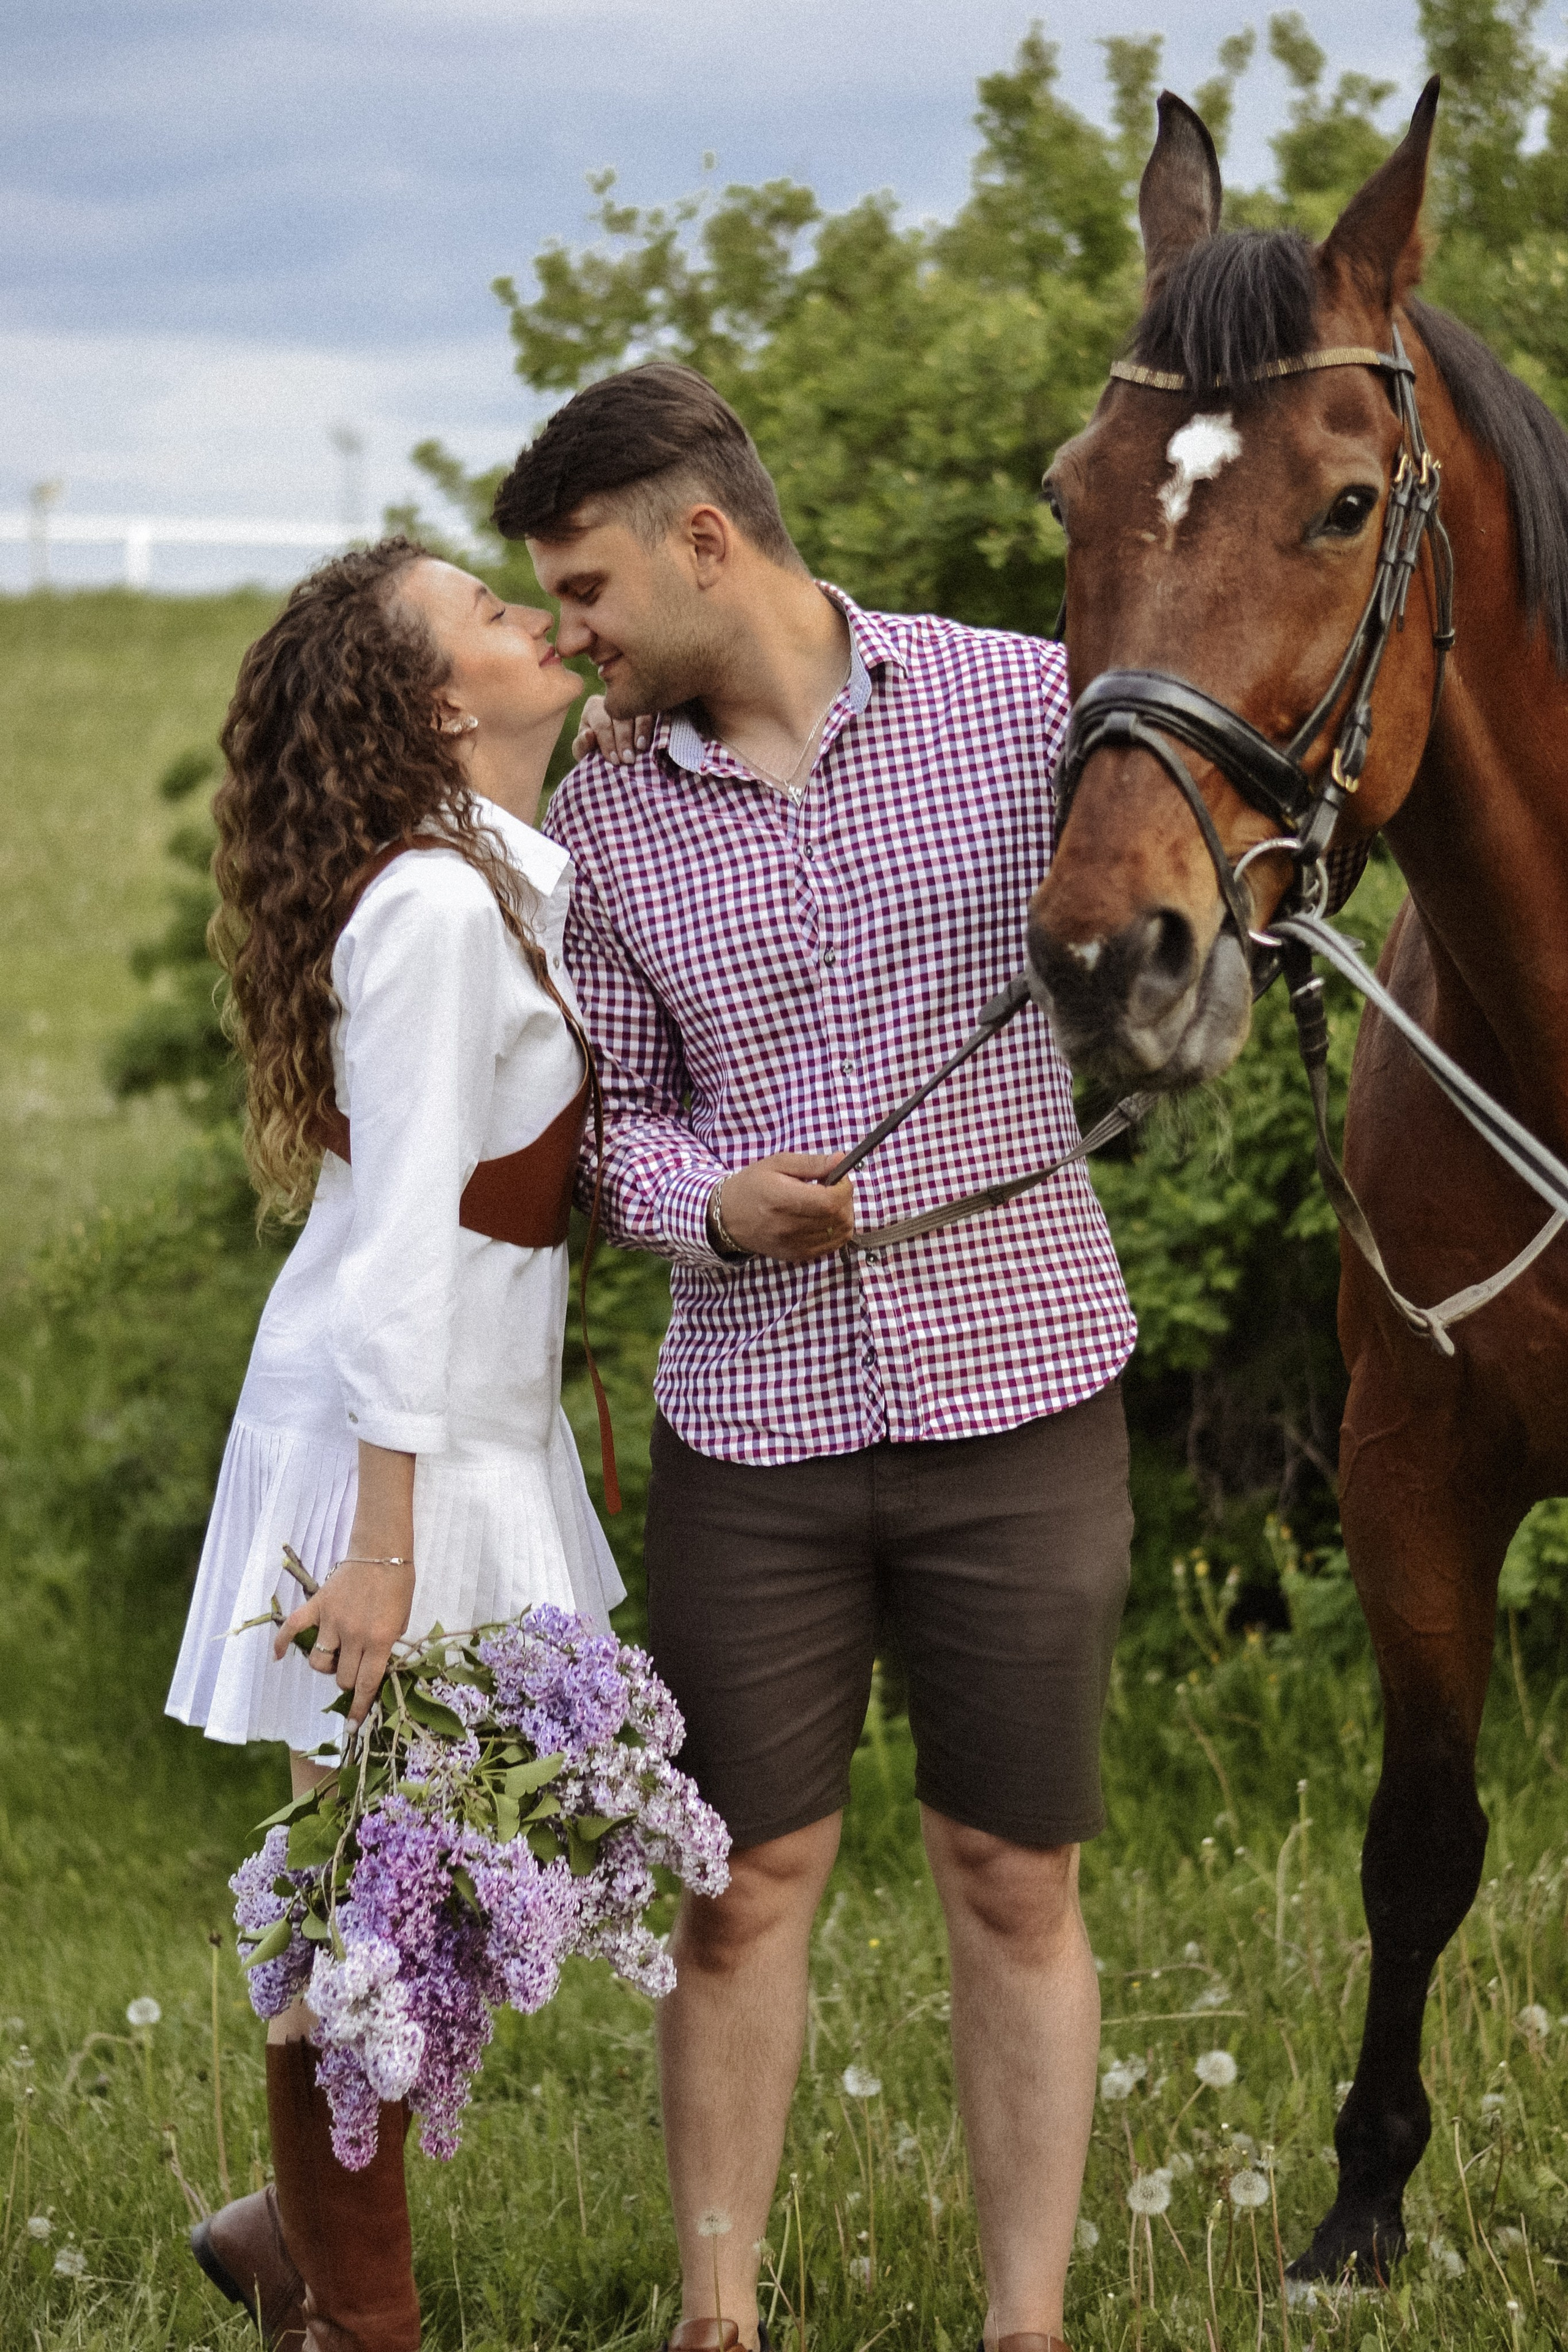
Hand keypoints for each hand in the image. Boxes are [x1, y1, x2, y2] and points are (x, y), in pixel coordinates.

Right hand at [276, 1558, 415, 1726]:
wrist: (382, 1550)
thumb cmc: (398, 1585)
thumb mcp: (401, 1620)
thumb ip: (385, 1646)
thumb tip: (371, 1667)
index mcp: (379, 1639)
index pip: (366, 1683)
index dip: (359, 1708)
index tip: (353, 1726)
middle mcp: (353, 1634)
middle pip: (342, 1677)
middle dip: (348, 1680)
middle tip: (354, 1666)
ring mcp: (332, 1620)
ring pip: (320, 1661)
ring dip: (327, 1665)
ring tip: (337, 1655)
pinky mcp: (317, 1606)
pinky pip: (292, 1628)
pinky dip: (282, 1643)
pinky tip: (278, 1657)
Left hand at [572, 694, 653, 764]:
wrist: (615, 752)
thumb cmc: (597, 751)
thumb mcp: (584, 751)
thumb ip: (582, 745)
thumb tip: (589, 734)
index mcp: (594, 707)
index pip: (601, 723)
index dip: (608, 742)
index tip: (614, 760)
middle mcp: (613, 699)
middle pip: (620, 717)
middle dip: (624, 739)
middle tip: (628, 760)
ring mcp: (633, 700)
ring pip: (638, 712)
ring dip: (641, 731)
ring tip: (641, 748)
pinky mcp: (649, 706)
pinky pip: (653, 712)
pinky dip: (654, 725)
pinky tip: (654, 739)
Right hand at [715, 1153, 853, 1262]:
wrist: (727, 1217)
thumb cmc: (752, 1185)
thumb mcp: (778, 1163)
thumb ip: (811, 1163)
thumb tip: (841, 1160)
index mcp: (782, 1200)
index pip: (830, 1201)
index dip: (844, 1188)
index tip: (839, 1177)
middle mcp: (788, 1227)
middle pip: (839, 1218)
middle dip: (845, 1200)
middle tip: (833, 1188)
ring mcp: (793, 1245)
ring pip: (840, 1233)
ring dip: (843, 1215)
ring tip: (828, 1203)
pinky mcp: (796, 1256)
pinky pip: (831, 1246)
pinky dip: (836, 1231)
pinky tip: (823, 1218)